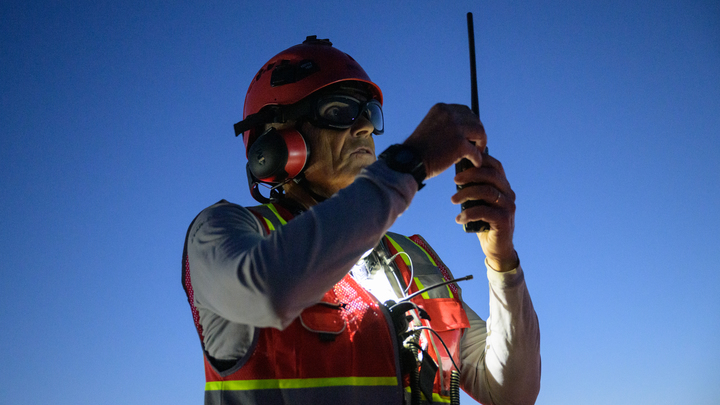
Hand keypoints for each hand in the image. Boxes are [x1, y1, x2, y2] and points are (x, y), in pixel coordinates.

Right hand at [403, 103, 485, 178]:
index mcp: (441, 109)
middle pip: (475, 120)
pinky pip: (475, 151)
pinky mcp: (460, 144)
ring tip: (477, 152)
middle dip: (477, 132)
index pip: (465, 111)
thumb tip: (464, 130)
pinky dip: (477, 158)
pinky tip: (475, 163)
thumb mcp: (431, 126)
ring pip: (480, 132)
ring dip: (480, 143)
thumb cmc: (419, 149)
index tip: (470, 133)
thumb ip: (445, 124)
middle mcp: (450, 114)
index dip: (470, 122)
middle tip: (476, 144)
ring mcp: (456, 128)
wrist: (410, 161)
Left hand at [452, 153, 518, 271]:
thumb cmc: (484, 222)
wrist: (496, 248)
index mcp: (504, 186)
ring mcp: (508, 207)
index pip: (496, 166)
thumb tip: (457, 174)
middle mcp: (509, 194)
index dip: (482, 159)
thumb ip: (474, 189)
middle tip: (455, 180)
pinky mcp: (504, 220)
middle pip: (491, 175)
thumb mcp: (479, 203)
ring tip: (453, 200)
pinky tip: (459, 219)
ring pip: (487, 191)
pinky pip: (484, 211)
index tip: (463, 159)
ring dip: (467, 194)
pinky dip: (469, 213)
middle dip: (471, 175)